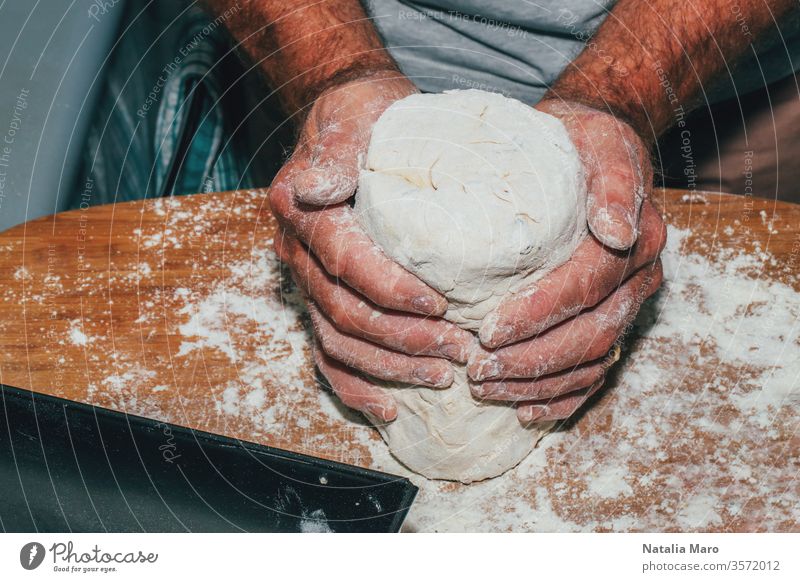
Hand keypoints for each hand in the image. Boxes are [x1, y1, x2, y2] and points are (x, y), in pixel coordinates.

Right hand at [269, 70, 472, 421]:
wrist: (355, 121)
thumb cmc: (366, 118)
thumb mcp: (354, 116)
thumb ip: (335, 153)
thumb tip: (312, 186)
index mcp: (303, 214)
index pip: (345, 262)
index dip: (389, 290)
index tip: (440, 305)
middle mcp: (299, 254)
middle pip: (344, 314)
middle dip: (401, 339)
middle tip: (457, 351)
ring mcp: (310, 283)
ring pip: (339, 343)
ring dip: (389, 367)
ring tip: (442, 378)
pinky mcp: (326, 301)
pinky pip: (331, 356)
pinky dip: (358, 386)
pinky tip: (391, 408)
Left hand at [468, 100, 665, 424]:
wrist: (592, 149)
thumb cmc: (581, 143)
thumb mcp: (599, 143)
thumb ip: (612, 182)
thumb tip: (616, 231)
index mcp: (637, 239)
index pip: (586, 286)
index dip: (539, 313)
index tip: (488, 329)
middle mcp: (637, 279)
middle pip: (590, 335)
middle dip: (533, 360)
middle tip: (477, 370)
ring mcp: (626, 305)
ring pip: (591, 362)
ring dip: (538, 384)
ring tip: (486, 389)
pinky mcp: (609, 319)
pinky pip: (594, 372)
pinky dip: (561, 397)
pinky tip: (524, 409)